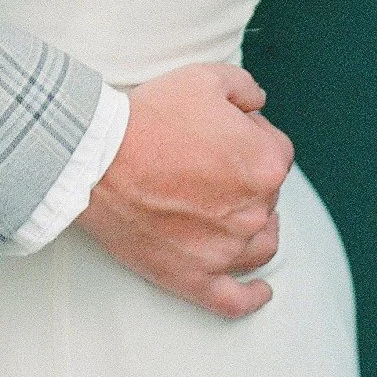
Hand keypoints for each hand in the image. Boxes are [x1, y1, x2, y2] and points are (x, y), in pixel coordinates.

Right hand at [77, 64, 293, 318]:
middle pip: (268, 195)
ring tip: (240, 216)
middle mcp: (255, 211)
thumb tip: (259, 105)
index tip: (223, 131)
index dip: (251, 135)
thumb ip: (245, 87)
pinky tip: (261, 291)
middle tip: (209, 162)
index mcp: (265, 163)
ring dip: (258, 229)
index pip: (276, 149)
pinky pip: (235, 300)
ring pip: (261, 245)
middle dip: (247, 177)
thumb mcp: (205, 77)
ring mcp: (227, 250)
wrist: (101, 160)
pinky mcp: (196, 278)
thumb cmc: (152, 116)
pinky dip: (252, 297)